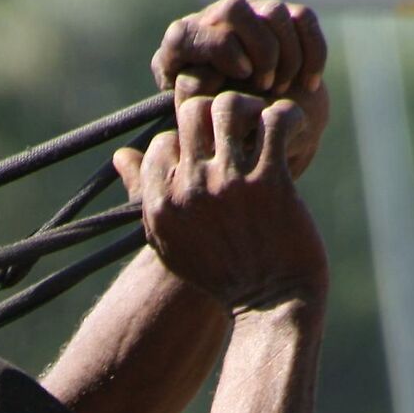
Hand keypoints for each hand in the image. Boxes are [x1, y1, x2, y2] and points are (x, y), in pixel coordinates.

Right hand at [113, 92, 327, 312]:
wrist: (272, 306)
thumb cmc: (222, 275)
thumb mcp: (171, 243)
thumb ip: (146, 197)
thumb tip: (121, 155)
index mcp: (161, 207)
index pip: (162, 143)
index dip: (185, 144)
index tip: (209, 157)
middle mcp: (191, 191)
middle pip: (191, 113)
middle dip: (214, 115)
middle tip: (236, 129)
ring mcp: (231, 184)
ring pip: (230, 107)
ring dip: (249, 107)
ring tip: (261, 124)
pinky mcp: (271, 182)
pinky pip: (275, 122)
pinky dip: (287, 116)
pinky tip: (292, 129)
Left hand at [151, 0, 331, 177]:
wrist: (249, 127)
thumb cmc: (213, 130)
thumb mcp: (196, 126)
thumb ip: (194, 108)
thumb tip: (206, 89)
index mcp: (181, 44)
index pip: (190, 31)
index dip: (220, 50)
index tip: (242, 78)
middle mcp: (212, 21)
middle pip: (234, 9)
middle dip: (258, 49)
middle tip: (266, 87)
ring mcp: (248, 15)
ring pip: (273, 12)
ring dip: (287, 55)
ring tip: (282, 90)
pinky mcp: (282, 18)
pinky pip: (304, 19)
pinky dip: (313, 52)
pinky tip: (309, 85)